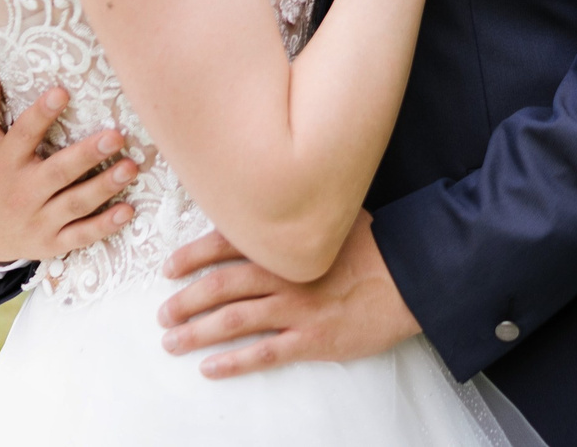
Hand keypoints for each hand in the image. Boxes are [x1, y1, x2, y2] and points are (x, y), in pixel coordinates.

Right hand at [0, 54, 139, 265]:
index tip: (62, 91)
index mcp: (4, 161)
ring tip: (131, 167)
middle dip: (88, 155)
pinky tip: (127, 210)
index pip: (23, 134)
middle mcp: (22, 192)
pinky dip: (104, 226)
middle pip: (59, 172)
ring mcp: (38, 220)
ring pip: (75, 204)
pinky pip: (80, 235)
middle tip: (116, 135)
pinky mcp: (51, 243)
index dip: (41, 114)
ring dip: (104, 187)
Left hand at [156, 213, 421, 376]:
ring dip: (197, 332)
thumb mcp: (334, 217)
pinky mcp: (312, 339)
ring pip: (234, 320)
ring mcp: (297, 308)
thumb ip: (299, 219)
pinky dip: (233, 362)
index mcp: (286, 243)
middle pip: (221, 285)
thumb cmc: (377, 245)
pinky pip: (264, 353)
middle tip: (163, 313)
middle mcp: (284, 274)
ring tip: (172, 341)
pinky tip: (210, 368)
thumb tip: (269, 209)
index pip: (226, 244)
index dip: (192, 256)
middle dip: (186, 299)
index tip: (169, 268)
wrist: (413, 276)